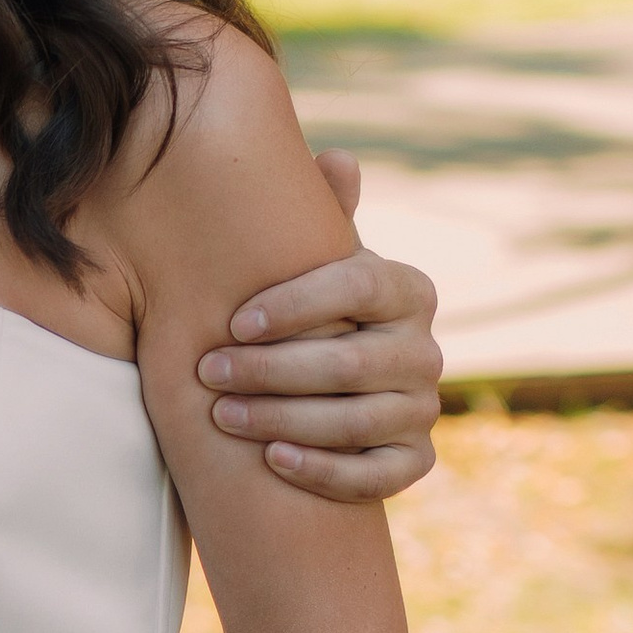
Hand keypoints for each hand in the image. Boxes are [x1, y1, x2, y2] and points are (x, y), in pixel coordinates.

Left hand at [197, 147, 441, 501]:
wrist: (324, 389)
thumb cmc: (306, 313)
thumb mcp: (311, 265)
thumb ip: (320, 215)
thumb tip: (340, 157)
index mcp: (407, 290)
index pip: (358, 288)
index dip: (295, 305)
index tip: (233, 321)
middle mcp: (425, 349)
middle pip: (351, 362)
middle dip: (270, 370)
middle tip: (207, 372)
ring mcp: (423, 407)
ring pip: (357, 421)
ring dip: (282, 419)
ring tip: (220, 415)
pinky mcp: (415, 459)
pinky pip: (378, 475)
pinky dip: (325, 470)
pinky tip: (273, 460)